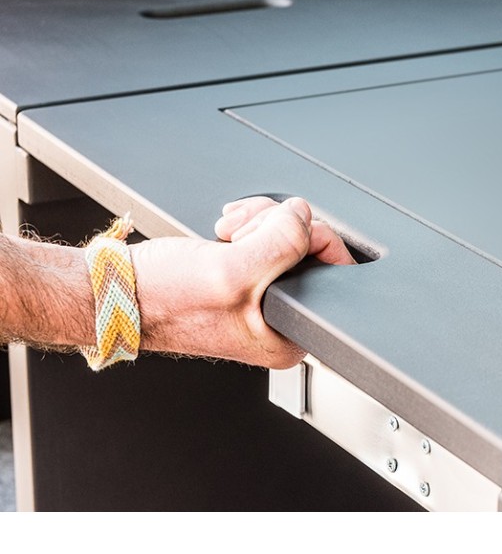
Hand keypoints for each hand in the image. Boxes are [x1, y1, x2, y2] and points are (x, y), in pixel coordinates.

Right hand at [131, 196, 352, 368]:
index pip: (334, 276)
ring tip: (230, 232)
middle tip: (247, 231)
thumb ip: (281, 242)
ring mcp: (261, 299)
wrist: (115, 290)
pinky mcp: (243, 279)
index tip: (286, 229)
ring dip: (259, 222)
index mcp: (288, 336)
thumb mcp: (232, 271)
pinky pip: (265, 239)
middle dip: (279, 226)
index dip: (314, 239)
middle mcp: (278, 321)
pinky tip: (226, 232)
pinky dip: (248, 225)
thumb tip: (303, 216)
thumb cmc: (163, 298)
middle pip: (310, 251)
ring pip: (287, 239)